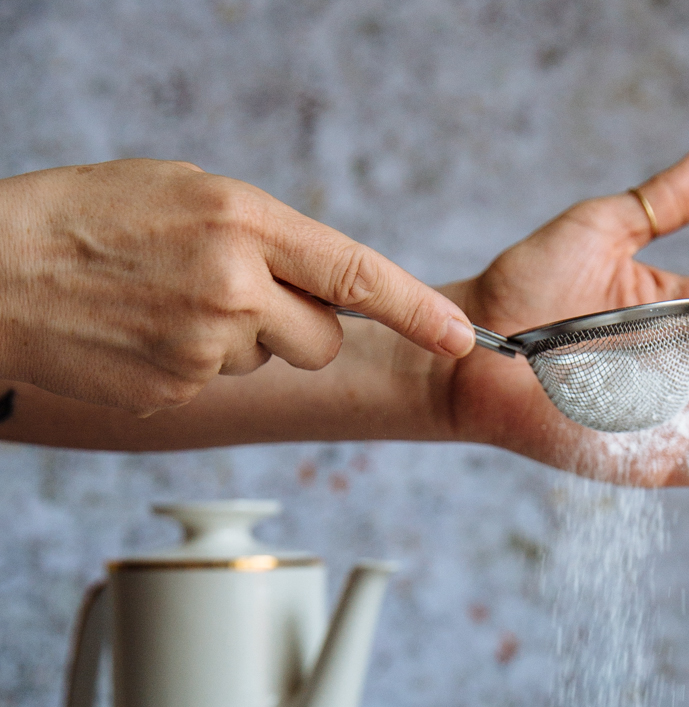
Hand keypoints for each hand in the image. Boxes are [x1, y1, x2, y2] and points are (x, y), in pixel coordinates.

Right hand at [0, 159, 474, 413]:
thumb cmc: (88, 220)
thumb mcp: (184, 193)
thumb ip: (261, 235)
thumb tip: (320, 281)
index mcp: (241, 220)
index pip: (354, 272)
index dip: (415, 309)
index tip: (458, 335)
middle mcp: (235, 285)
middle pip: (324, 339)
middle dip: (300, 328)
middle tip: (241, 299)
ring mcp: (208, 346)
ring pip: (270, 363)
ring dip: (241, 342)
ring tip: (170, 308)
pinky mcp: (181, 390)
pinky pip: (221, 386)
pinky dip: (194, 366)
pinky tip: (148, 336)